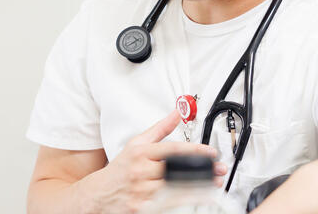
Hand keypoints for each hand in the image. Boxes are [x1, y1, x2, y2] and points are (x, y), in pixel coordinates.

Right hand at [90, 110, 225, 212]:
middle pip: (176, 169)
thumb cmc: (121, 168)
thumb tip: (177, 112)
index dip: (194, 150)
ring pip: (174, 189)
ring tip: (213, 185)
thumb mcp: (137, 143)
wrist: (100, 193)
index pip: (172, 149)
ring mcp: (141, 190)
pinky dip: (183, 201)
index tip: (210, 152)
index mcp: (141, 153)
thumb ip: (160, 129)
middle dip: (200, 170)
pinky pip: (167, 205)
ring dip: (197, 187)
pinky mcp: (142, 208)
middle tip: (218, 170)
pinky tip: (197, 199)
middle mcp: (141, 171)